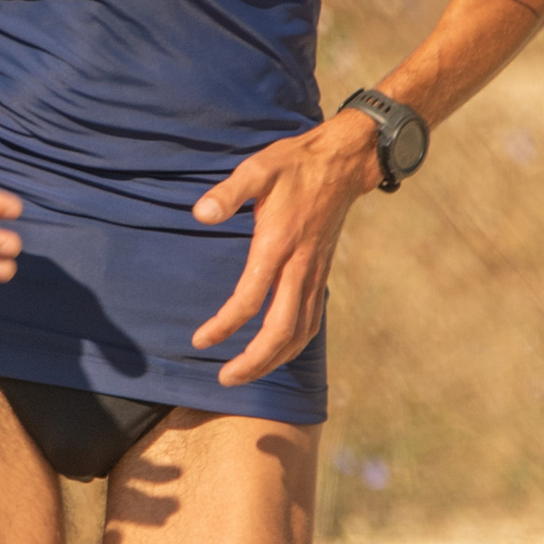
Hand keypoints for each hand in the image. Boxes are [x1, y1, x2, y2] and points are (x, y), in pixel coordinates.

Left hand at [189, 112, 376, 384]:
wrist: (343, 164)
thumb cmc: (295, 165)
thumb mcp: (258, 168)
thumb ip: (228, 192)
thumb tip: (200, 214)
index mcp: (278, 244)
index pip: (249, 299)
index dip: (224, 325)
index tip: (200, 340)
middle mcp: (299, 266)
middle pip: (280, 330)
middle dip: (254, 361)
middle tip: (225, 379)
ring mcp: (314, 273)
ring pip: (300, 332)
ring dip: (274, 360)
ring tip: (246, 374)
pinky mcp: (321, 274)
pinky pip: (311, 321)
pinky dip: (293, 345)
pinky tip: (277, 352)